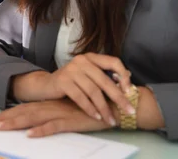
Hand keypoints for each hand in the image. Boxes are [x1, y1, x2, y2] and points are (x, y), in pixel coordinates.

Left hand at [0, 99, 111, 137]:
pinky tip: (30, 135)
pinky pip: (54, 127)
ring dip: (16, 123)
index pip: (25, 108)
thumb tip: (39, 124)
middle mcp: (52, 107)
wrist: (114, 106)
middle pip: (24, 112)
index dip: (8, 113)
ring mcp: (61, 113)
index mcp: (51, 104)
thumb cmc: (92, 110)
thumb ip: (56, 115)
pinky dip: (41, 131)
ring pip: (33, 118)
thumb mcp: (70, 112)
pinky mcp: (72, 121)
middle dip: (5, 118)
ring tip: (0, 127)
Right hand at [12, 53, 133, 125]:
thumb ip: (105, 75)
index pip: (113, 61)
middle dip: (119, 98)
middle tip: (129, 111)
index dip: (124, 75)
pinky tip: (96, 116)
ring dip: (104, 108)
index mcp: (91, 57)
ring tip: (110, 120)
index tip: (130, 91)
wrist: (47, 85)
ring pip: (93, 91)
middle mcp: (82, 60)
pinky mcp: (63, 81)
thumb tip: (128, 76)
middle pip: (105, 80)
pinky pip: (80, 97)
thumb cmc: (72, 82)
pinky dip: (90, 109)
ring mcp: (71, 70)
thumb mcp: (89, 75)